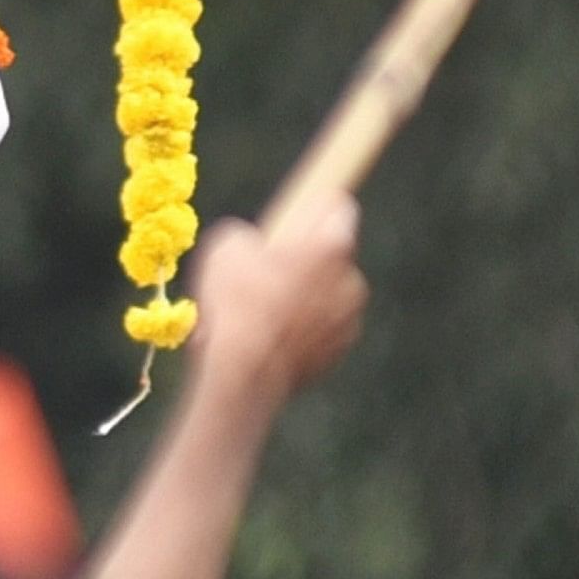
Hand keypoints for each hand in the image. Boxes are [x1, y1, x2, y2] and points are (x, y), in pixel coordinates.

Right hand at [186, 194, 367, 402]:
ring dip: (304, 296)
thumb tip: (252, 246)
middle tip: (266, 269)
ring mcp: (350, 320)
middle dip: (306, 258)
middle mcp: (352, 279)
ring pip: (327, 295)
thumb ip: (250, 235)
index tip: (293, 215)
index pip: (338, 205)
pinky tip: (269, 336)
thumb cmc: (235, 302)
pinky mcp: (339, 353)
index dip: (312, 206)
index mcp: (332, 244)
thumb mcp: (226, 246)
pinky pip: (321, 329)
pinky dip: (302, 329)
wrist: (242, 373)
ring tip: (262, 309)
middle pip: (332, 254)